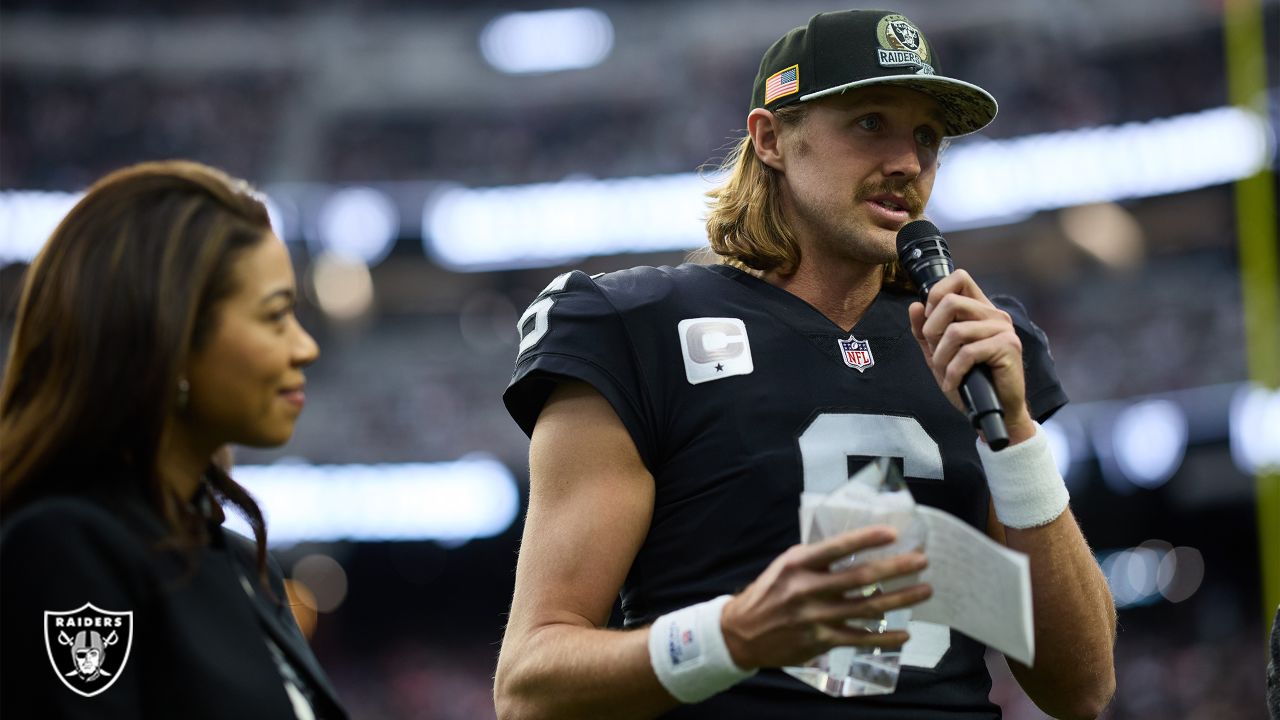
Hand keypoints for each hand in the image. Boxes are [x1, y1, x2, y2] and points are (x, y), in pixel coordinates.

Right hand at [720, 525, 931, 669]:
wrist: (742, 633)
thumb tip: (857, 548)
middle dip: (896, 568)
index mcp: (798, 564)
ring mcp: (815, 617)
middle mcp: (807, 589)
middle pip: (861, 578)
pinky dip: (884, 638)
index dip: (866, 539)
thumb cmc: (769, 592)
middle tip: (922, 561)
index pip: (837, 548)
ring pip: (867, 609)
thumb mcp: (786, 566)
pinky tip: (904, 634)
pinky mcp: (820, 641)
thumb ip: (817, 559)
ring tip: (924, 591)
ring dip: (900, 600)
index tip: (893, 533)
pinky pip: (860, 639)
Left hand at [907, 270, 1035, 442]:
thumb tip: (914, 306)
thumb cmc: (970, 381)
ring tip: (945, 373)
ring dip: (942, 357)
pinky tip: (953, 383)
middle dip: (932, 330)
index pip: (959, 278)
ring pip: (956, 330)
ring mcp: (1003, 328)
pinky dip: (953, 372)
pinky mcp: (1008, 346)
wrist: (994, 410)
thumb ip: (924, 331)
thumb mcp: (939, 355)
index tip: (930, 323)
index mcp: (979, 309)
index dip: (936, 295)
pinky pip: (968, 352)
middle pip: (951, 301)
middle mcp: (994, 314)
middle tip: (936, 353)